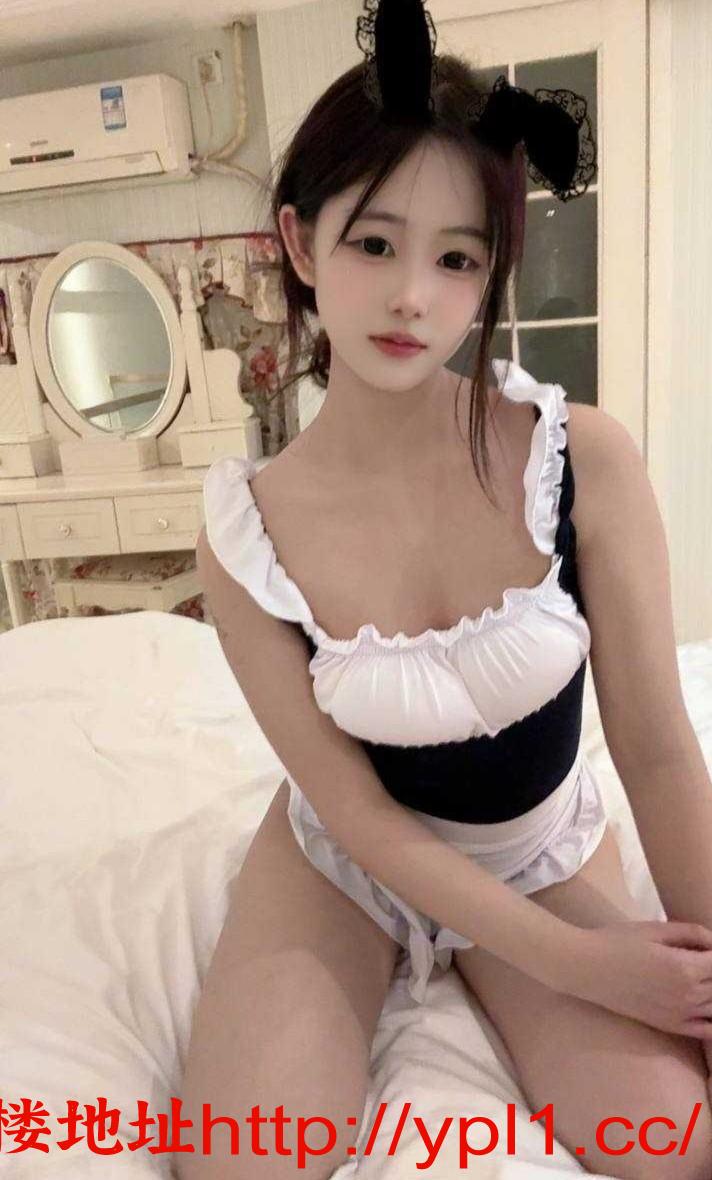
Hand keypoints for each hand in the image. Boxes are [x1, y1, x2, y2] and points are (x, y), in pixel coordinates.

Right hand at [559, 920, 711, 1039]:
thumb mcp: (655, 929)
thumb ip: (691, 933)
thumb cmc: (619, 942)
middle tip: (703, 962)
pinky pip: (706, 1031)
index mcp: (685, 967)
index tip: (707, 948)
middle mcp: (688, 994)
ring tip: (702, 979)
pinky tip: (708, 1007)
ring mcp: (680, 1014)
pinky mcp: (669, 1025)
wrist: (588, 969)